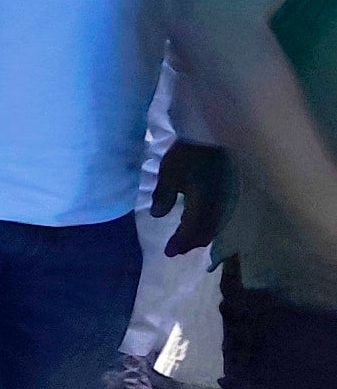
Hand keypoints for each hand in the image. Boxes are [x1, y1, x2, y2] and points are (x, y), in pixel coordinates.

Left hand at [152, 140, 233, 258]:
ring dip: (200, 236)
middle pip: (206, 232)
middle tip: (175, 250)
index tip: (168, 253)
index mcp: (204, 203)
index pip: (191, 230)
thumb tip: (158, 215)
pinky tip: (199, 224)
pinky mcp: (229, 194)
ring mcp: (227, 200)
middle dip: (190, 243)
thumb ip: (163, 196)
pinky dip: (208, 226)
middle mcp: (218, 205)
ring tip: (185, 241)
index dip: (180, 243)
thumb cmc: (186, 154)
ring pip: (214, 226)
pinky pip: (220, 217)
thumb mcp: (168, 174)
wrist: (212, 135)